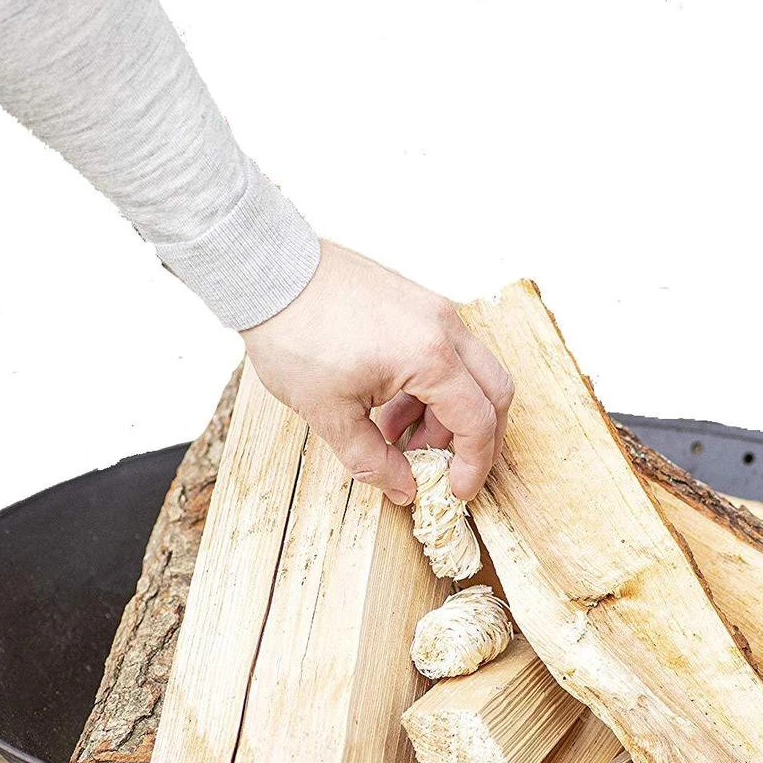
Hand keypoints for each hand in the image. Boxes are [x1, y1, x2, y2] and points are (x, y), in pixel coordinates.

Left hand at [240, 242, 512, 503]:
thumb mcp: (329, 414)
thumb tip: (403, 489)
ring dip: (446, 414)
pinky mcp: (416, 303)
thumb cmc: (294, 333)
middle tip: (450, 469)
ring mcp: (432, 309)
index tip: (456, 491)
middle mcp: (443, 327)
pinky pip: (444, 352)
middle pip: (493, 392)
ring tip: (398, 438)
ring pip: (468, 372)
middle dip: (478, 438)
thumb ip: (373, 460)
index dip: (472, 465)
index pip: (477, 422)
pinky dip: (431, 387)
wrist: (269, 270)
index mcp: (430, 356)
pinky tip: (391, 408)